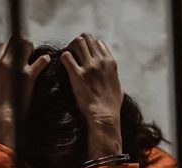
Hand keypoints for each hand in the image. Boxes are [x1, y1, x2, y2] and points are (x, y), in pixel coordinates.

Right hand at [0, 36, 49, 147]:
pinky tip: (47, 60)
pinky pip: (41, 61)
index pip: (2, 46)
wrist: (0, 117)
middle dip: (22, 45)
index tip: (15, 54)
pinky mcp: (28, 76)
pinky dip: (45, 60)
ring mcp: (16, 67)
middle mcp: (4, 62)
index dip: (10, 49)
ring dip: (32, 49)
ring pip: (26, 45)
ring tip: (36, 55)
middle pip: (15, 41)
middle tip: (28, 52)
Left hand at [61, 33, 123, 159]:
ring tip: (68, 57)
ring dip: (70, 47)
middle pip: (87, 38)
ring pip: (77, 42)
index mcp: (110, 63)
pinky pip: (66, 56)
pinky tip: (63, 65)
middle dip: (78, 43)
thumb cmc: (111, 106)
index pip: (98, 42)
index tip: (84, 53)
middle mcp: (100, 61)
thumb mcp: (118, 87)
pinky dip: (63, 58)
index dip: (89, 46)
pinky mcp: (77, 75)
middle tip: (73, 53)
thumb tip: (113, 79)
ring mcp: (89, 67)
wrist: (104, 116)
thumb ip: (114, 78)